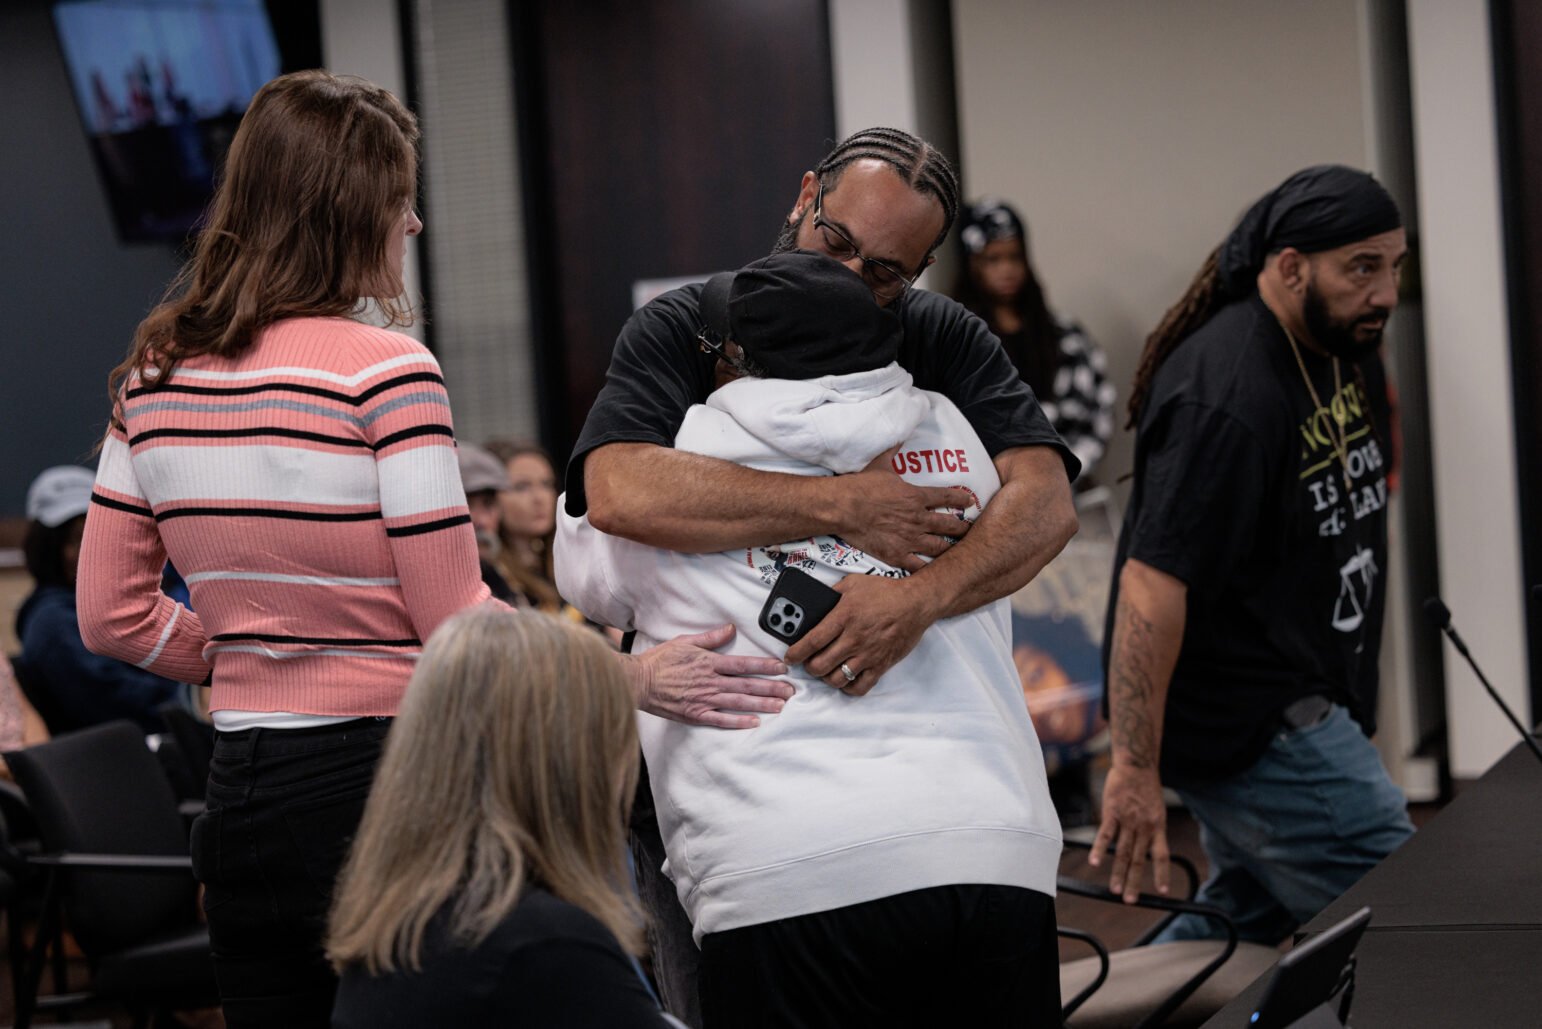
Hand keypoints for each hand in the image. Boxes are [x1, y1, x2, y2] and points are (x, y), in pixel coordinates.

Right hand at [631, 624, 793, 728]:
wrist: (638, 681)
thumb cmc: (659, 661)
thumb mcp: (684, 642)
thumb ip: (710, 638)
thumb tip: (730, 629)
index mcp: (709, 662)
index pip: (743, 664)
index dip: (764, 666)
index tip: (782, 668)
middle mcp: (710, 681)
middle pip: (746, 685)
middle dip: (771, 687)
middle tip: (790, 691)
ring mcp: (704, 699)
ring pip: (738, 702)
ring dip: (761, 704)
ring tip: (780, 706)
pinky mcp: (695, 714)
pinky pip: (721, 720)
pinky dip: (738, 721)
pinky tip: (754, 722)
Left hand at [784, 574, 933, 695]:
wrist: (916, 602)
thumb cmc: (884, 592)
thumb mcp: (852, 584)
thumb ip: (830, 595)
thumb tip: (812, 607)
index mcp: (843, 616)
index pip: (811, 641)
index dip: (795, 653)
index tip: (790, 656)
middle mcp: (854, 638)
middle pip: (819, 665)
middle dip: (808, 666)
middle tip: (808, 661)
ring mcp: (868, 654)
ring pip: (836, 679)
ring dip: (826, 677)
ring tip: (826, 669)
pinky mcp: (881, 665)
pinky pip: (860, 687)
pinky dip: (848, 687)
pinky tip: (845, 678)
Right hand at [837, 448, 976, 571]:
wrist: (843, 507)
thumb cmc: (861, 486)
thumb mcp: (881, 464)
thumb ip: (893, 451)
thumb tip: (898, 436)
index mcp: (916, 497)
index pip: (947, 498)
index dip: (961, 500)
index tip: (969, 502)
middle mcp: (918, 519)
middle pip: (950, 526)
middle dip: (962, 529)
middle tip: (969, 531)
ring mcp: (908, 539)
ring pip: (939, 548)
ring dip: (949, 549)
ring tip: (957, 552)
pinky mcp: (896, 555)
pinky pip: (918, 566)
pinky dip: (927, 569)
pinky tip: (932, 571)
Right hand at [1089, 763, 1170, 902]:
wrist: (1137, 765)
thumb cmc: (1146, 786)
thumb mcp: (1157, 808)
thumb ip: (1151, 826)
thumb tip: (1146, 843)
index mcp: (1158, 827)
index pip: (1161, 856)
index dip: (1162, 874)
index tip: (1162, 892)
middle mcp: (1144, 827)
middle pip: (1139, 860)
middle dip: (1135, 882)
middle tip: (1131, 900)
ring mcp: (1128, 821)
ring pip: (1122, 852)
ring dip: (1118, 873)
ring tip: (1115, 890)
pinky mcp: (1112, 813)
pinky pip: (1106, 835)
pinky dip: (1100, 850)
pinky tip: (1095, 863)